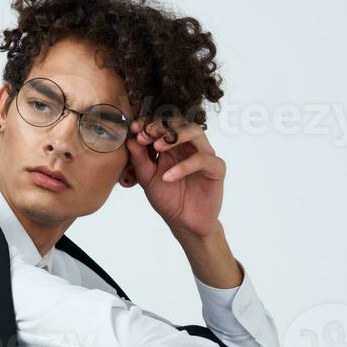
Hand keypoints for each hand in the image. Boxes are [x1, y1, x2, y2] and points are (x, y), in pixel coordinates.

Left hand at [124, 116, 224, 239]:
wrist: (184, 223)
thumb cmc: (168, 199)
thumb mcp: (147, 179)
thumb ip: (140, 160)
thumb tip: (130, 140)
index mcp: (171, 145)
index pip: (162, 125)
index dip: (148, 124)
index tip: (133, 128)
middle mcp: (188, 145)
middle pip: (179, 122)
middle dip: (160, 125)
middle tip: (144, 134)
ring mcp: (204, 154)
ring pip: (194, 132)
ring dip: (175, 136)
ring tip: (157, 147)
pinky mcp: (216, 168)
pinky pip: (202, 159)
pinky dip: (184, 166)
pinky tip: (168, 177)